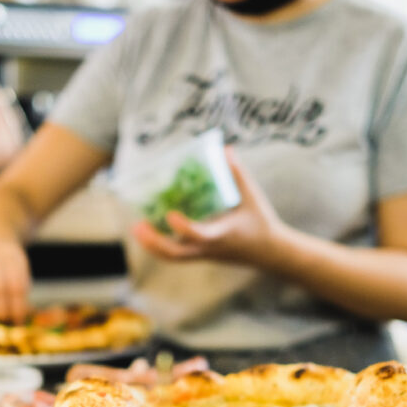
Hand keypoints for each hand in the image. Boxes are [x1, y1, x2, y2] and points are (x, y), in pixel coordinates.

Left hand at [132, 147, 291, 266]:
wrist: (269, 252)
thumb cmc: (261, 222)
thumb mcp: (253, 197)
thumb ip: (238, 173)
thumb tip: (225, 148)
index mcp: (222, 234)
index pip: (199, 235)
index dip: (183, 227)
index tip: (170, 215)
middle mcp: (209, 248)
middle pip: (175, 254)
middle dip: (154, 241)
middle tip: (137, 225)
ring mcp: (204, 254)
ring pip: (172, 257)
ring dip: (152, 245)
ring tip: (136, 228)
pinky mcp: (202, 256)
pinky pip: (176, 256)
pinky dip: (160, 246)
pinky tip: (150, 232)